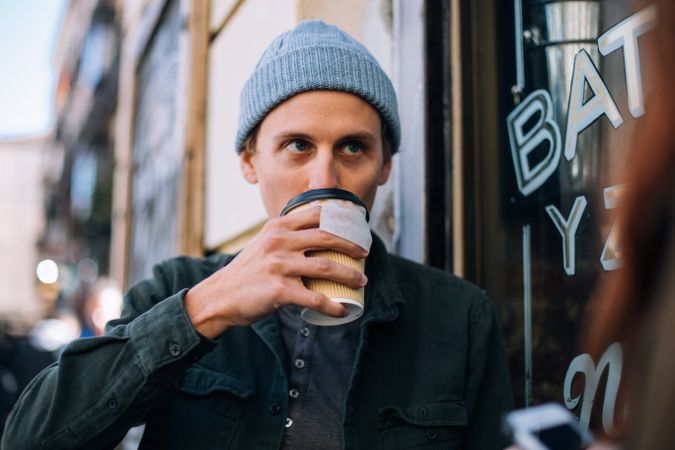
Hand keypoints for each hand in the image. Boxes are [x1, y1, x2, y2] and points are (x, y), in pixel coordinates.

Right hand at [184, 206, 367, 337]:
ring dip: (350, 275)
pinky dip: (333, 306)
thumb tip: (317, 235)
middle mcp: (279, 241)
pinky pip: (315, 298)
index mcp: (278, 227)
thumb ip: (286, 236)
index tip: (357, 229)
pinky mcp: (279, 290)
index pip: (317, 215)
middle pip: (327, 238)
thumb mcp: (264, 243)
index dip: (342, 221)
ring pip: (327, 267)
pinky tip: (342, 310)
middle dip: (352, 245)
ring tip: (362, 281)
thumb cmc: (247, 272)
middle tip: (365, 254)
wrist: (220, 296)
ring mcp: (279, 265)